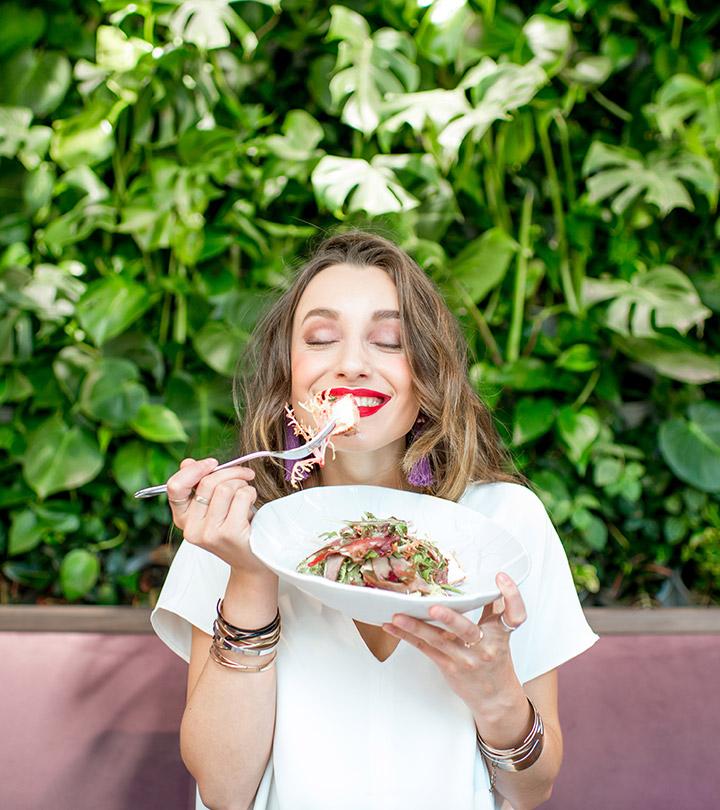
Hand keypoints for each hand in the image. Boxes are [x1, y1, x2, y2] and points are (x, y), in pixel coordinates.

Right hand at [166, 457, 266, 575]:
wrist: (252, 561)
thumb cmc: (235, 528)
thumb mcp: (213, 507)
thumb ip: (199, 486)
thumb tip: (186, 462)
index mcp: (183, 519)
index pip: (175, 487)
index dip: (194, 470)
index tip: (213, 464)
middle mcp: (192, 528)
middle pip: (207, 482)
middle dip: (230, 472)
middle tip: (245, 475)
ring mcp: (210, 533)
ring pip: (225, 488)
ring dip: (242, 484)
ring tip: (247, 495)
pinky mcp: (230, 534)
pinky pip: (241, 496)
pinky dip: (251, 493)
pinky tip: (251, 505)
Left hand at [382, 572, 526, 711]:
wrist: (495, 697)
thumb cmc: (496, 660)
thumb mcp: (500, 634)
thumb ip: (494, 607)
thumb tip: (489, 581)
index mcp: (500, 634)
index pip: (514, 615)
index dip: (511, 595)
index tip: (501, 577)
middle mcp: (483, 647)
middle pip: (467, 630)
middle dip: (450, 619)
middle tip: (433, 608)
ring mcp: (464, 658)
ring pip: (438, 640)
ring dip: (415, 626)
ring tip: (398, 615)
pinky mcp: (447, 666)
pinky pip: (424, 648)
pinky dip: (407, 636)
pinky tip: (392, 626)